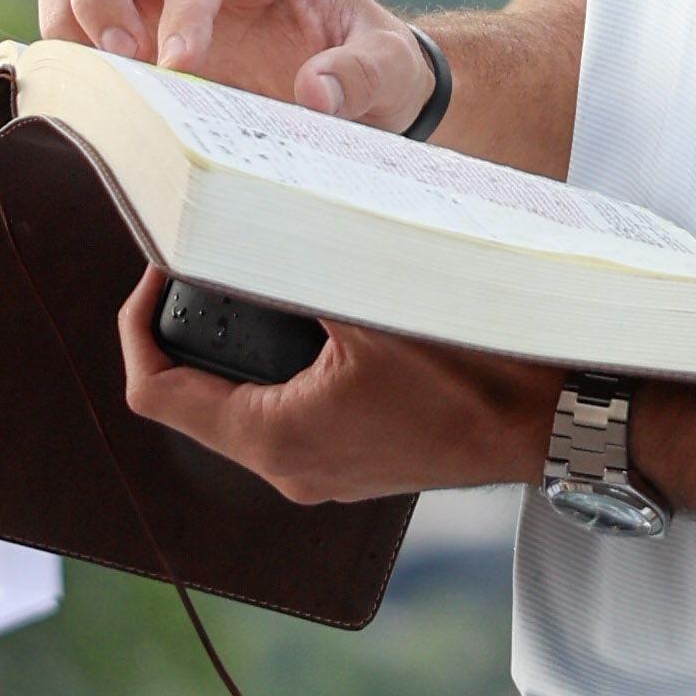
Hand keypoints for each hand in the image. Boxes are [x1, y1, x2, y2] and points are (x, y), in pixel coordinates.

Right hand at [33, 0, 432, 126]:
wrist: (360, 81)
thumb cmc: (373, 66)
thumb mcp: (392, 70)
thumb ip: (364, 75)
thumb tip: (314, 94)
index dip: (180, 13)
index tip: (179, 69)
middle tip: (120, 60)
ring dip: (65, 16)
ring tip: (99, 82)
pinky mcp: (132, 21)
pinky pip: (69, 12)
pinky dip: (61, 48)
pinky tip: (85, 96)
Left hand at [111, 275, 564, 507]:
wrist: (556, 419)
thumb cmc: (474, 368)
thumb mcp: (370, 303)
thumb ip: (293, 269)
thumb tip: (237, 223)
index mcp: (274, 437)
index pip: (156, 391)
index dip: (138, 325)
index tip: (160, 271)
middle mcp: (288, 467)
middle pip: (192, 399)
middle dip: (190, 329)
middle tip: (208, 265)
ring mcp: (321, 472)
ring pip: (239, 407)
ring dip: (237, 346)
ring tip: (259, 283)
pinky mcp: (353, 464)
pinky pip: (287, 415)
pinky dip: (280, 368)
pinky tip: (314, 319)